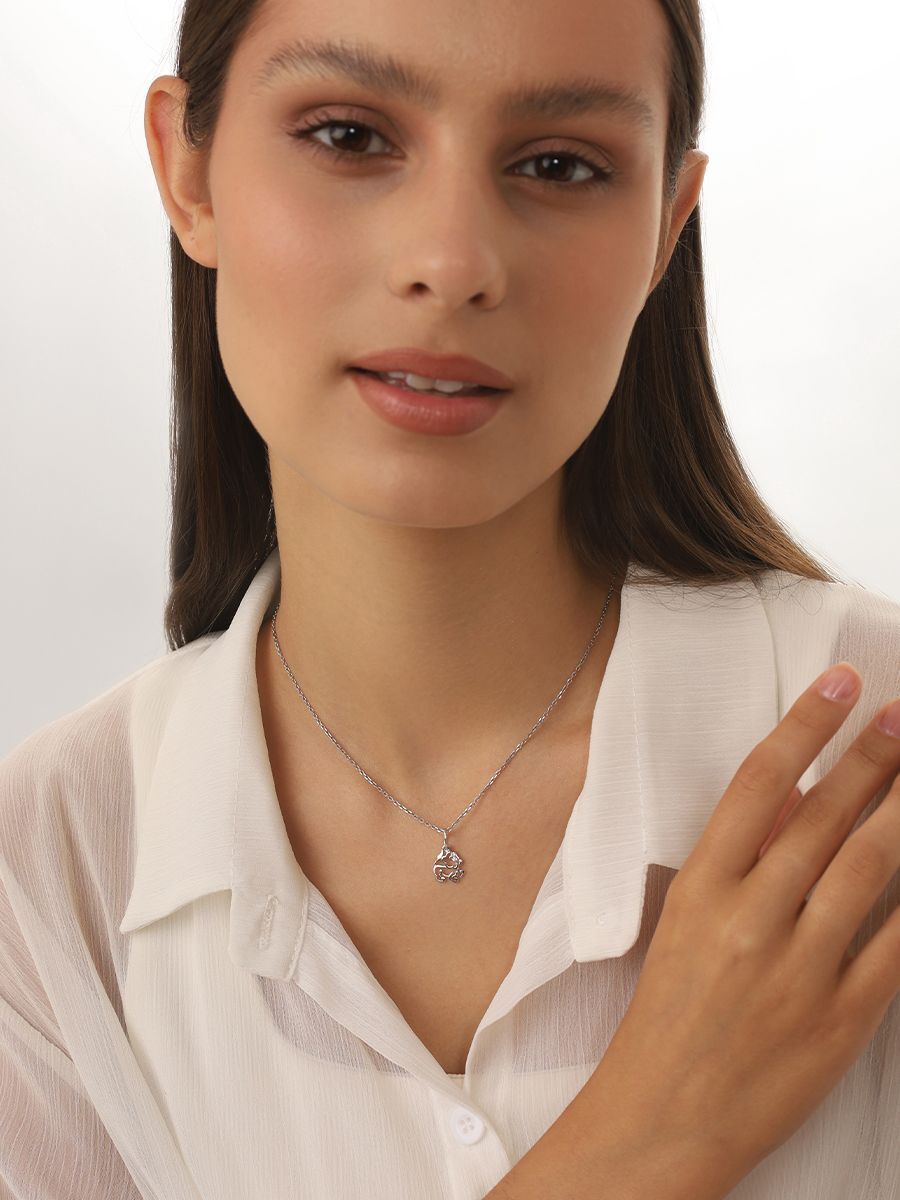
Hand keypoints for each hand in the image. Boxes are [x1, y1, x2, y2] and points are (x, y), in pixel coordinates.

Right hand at [590, 662, 899, 1193]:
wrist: (665, 1116)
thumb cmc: (669, 1016)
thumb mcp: (686, 924)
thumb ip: (740, 864)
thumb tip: (800, 802)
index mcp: (700, 889)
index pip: (757, 785)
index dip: (803, 727)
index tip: (840, 684)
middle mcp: (747, 919)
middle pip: (822, 817)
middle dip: (871, 757)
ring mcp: (796, 968)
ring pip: (866, 868)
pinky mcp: (839, 1018)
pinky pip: (895, 946)